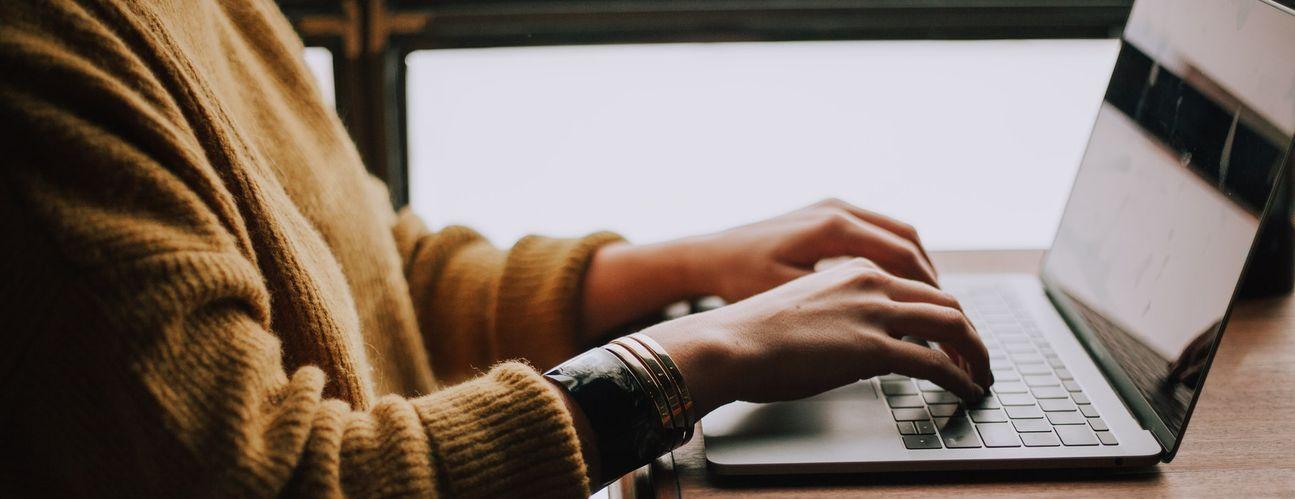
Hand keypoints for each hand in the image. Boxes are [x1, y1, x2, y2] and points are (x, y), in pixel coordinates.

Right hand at [640, 258, 991, 415]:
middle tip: (977, 356)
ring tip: (981, 375)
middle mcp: (870, 281)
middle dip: (969, 332)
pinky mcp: (873, 348)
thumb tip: (854, 342)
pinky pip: (935, 362)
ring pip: (952, 325)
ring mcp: (874, 312)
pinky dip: (960, 377)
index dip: (942, 311)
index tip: (951, 334)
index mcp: (853, 268)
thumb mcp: (803, 307)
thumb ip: (838, 313)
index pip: (917, 284)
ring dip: (975, 353)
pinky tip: (966, 390)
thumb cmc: (751, 332)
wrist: (728, 342)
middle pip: (945, 300)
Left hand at [680, 198, 937, 302]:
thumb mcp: (791, 296)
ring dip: (915, 264)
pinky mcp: (825, 213)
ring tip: (927, 299)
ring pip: (895, 232)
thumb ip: (840, 304)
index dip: (928, 289)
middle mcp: (837, 209)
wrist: (707, 256)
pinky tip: (895, 283)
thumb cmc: (740, 279)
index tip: (944, 316)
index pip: (902, 256)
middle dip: (929, 277)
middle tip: (945, 310)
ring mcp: (832, 207)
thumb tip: (887, 322)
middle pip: (907, 239)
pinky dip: (893, 254)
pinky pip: (875, 230)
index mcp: (833, 227)